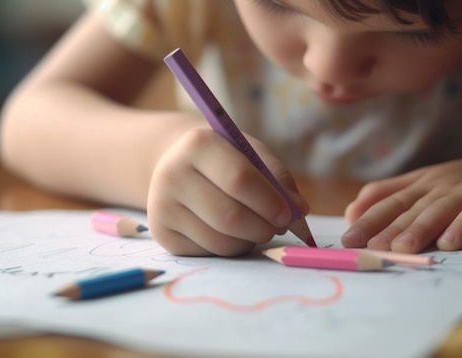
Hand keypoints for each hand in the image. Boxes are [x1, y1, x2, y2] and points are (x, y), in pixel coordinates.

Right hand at [147, 127, 307, 255]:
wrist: (177, 165)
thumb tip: (299, 210)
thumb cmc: (223, 158)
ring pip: (221, 240)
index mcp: (198, 144)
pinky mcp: (162, 235)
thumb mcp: (249, 152)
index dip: (270, 202)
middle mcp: (172, 174)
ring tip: (256, 227)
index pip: (240, 180)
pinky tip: (232, 232)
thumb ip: (277, 177)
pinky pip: (210, 252)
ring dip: (250, 240)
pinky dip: (231, 247)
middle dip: (263, 227)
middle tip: (278, 227)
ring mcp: (162, 207)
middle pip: (229, 216)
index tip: (289, 214)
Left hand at [342, 142, 461, 252]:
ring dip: (417, 229)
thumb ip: (396, 195)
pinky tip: (450, 244)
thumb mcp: (433, 185)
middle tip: (360, 247)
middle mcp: (441, 185)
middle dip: (381, 227)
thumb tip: (353, 211)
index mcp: (423, 183)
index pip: (387, 199)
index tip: (345, 237)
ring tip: (399, 249)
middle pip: (406, 207)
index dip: (366, 218)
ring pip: (437, 211)